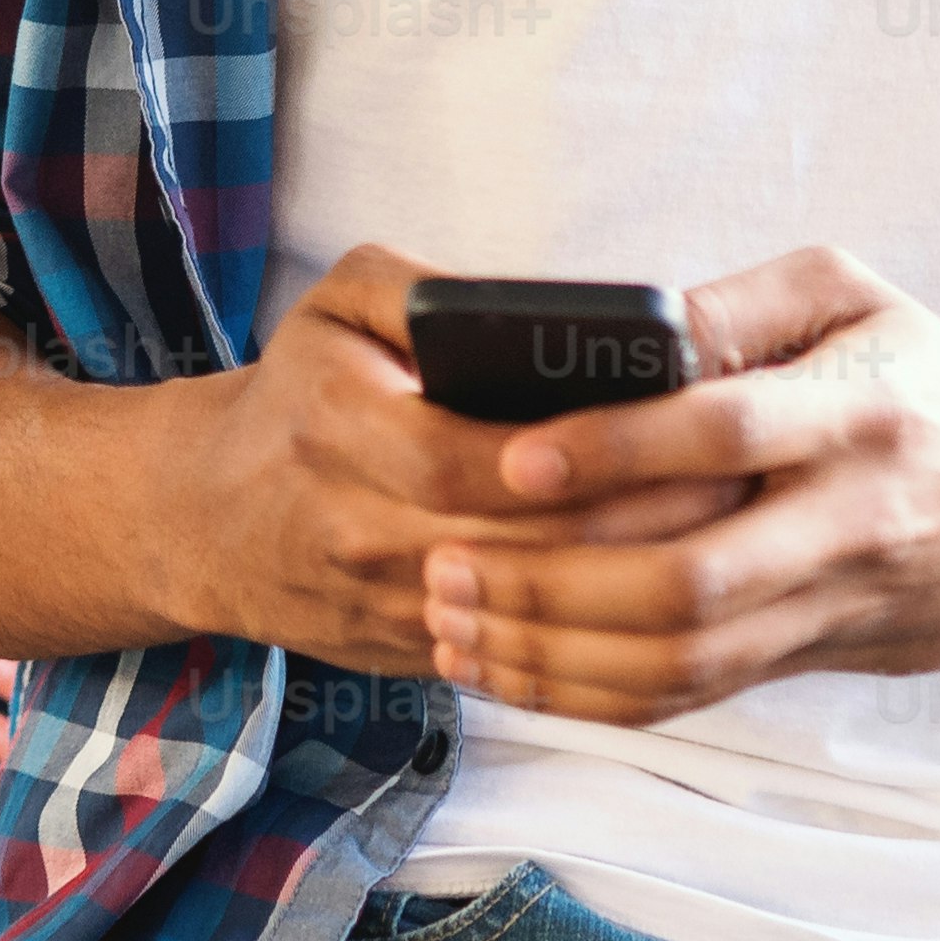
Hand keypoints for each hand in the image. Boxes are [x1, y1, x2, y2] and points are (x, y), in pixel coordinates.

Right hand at [100, 245, 752, 682]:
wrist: (205, 517)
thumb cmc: (294, 393)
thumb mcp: (335, 304)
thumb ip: (423, 287)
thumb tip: (526, 310)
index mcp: (336, 426)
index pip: (465, 458)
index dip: (565, 458)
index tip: (661, 433)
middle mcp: (355, 526)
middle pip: (514, 547)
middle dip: (630, 524)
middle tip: (734, 490)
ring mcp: (381, 603)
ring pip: (524, 613)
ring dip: (625, 586)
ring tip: (721, 543)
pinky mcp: (408, 653)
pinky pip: (512, 653)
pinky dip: (588, 632)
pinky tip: (660, 600)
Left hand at [424, 245, 939, 726]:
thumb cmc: (939, 381)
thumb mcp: (857, 296)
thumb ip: (739, 304)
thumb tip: (627, 327)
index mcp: (858, 411)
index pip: (724, 433)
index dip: (613, 450)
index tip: (512, 457)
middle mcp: (851, 518)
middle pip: (688, 575)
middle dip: (550, 580)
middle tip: (443, 561)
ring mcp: (837, 602)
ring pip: (684, 656)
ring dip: (555, 653)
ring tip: (454, 623)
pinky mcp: (820, 656)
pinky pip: (698, 693)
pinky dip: (597, 695)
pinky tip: (516, 672)